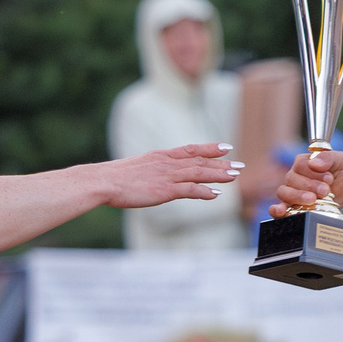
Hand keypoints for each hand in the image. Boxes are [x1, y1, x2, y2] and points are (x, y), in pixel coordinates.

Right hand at [93, 143, 242, 209]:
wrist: (103, 181)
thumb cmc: (113, 179)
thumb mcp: (136, 170)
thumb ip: (150, 171)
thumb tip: (154, 178)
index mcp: (160, 156)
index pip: (190, 149)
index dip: (209, 148)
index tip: (225, 147)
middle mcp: (167, 163)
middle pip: (200, 161)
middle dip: (221, 163)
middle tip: (239, 165)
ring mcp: (166, 175)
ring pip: (199, 173)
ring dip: (218, 175)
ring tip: (234, 176)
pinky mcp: (164, 189)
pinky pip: (189, 190)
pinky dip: (204, 191)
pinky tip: (215, 194)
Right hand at [270, 148, 342, 216]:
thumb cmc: (341, 175)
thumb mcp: (341, 161)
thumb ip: (329, 157)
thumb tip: (314, 163)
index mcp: (303, 162)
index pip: (300, 164)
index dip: (313, 172)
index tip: (329, 179)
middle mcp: (293, 176)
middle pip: (292, 179)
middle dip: (310, 186)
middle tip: (325, 191)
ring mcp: (290, 192)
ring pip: (284, 192)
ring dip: (298, 196)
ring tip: (313, 200)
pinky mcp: (290, 207)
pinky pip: (277, 208)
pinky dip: (277, 209)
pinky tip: (281, 211)